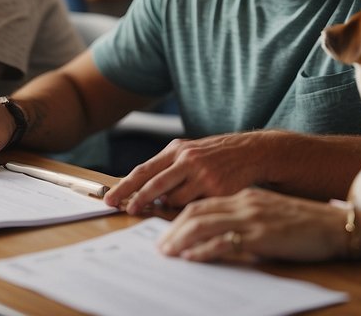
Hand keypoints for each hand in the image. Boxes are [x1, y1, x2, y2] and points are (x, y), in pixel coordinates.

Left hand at [104, 131, 278, 213]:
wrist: (250, 152)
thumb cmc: (214, 155)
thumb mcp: (188, 152)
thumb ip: (167, 168)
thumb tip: (142, 191)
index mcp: (176, 149)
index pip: (144, 170)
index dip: (125, 186)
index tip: (110, 198)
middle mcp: (187, 160)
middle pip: (153, 184)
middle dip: (137, 200)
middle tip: (125, 211)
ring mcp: (202, 175)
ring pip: (173, 199)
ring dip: (168, 206)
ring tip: (174, 202)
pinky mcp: (216, 190)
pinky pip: (193, 206)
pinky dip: (187, 208)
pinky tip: (194, 202)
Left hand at [159, 187, 348, 263]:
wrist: (336, 226)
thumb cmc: (304, 225)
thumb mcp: (268, 215)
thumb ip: (245, 220)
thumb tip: (220, 236)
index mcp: (244, 197)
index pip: (202, 204)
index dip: (179, 217)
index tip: (165, 232)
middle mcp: (244, 203)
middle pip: (197, 212)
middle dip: (173, 229)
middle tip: (159, 245)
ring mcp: (251, 218)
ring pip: (204, 224)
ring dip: (180, 239)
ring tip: (167, 252)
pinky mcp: (261, 236)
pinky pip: (225, 242)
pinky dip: (204, 250)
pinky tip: (191, 258)